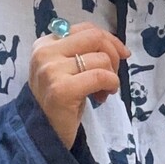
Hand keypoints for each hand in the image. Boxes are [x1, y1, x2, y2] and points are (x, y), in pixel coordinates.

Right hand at [28, 22, 127, 148]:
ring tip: (103, 93)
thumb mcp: (66, 71)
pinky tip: (102, 97)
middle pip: (95, 38)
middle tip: (111, 77)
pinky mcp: (62, 89)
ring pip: (100, 59)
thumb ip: (82, 53)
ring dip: (111, 77)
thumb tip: (117, 46)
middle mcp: (45, 53)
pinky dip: (110, 85)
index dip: (109, 39)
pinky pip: (100, 77)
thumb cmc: (59, 102)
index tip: (121, 55)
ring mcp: (51, 70)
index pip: (86, 29)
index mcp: (45, 44)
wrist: (43, 134)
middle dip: (113, 55)